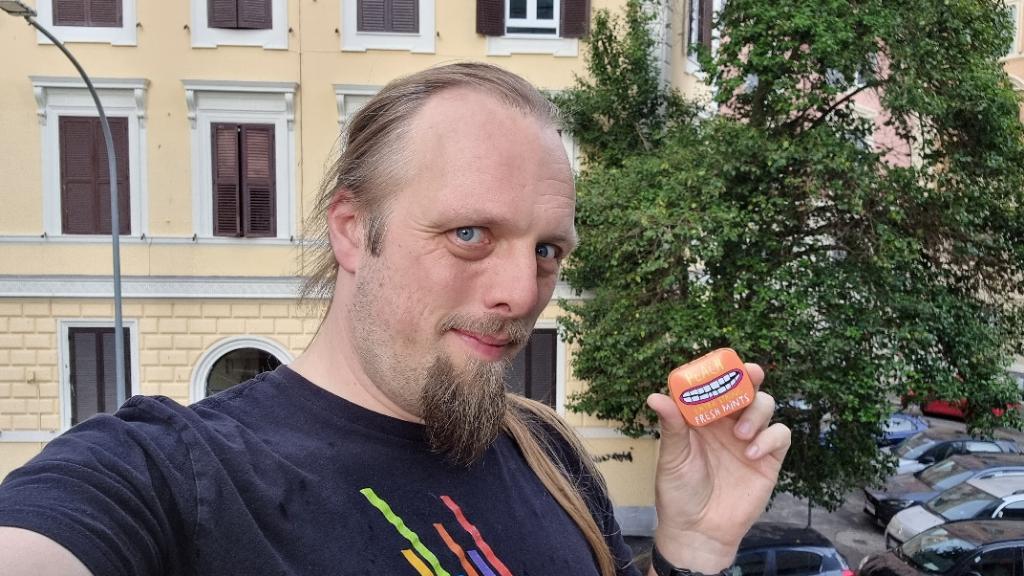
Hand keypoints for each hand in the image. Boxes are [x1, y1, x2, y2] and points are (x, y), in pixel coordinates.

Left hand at [647, 363, 790, 572]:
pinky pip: (780, 435)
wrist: (699, 530)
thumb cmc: (679, 492)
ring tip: (740, 435)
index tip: (726, 361)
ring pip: (765, 406)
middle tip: (751, 374)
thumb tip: (655, 396)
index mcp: (702, 418)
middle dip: (751, 376)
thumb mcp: (672, 457)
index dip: (722, 371)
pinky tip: (751, 453)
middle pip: (746, 389)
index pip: (715, 385)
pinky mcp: (768, 459)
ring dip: (756, 412)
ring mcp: (749, 439)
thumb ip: (671, 426)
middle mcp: (726, 423)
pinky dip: (769, 437)